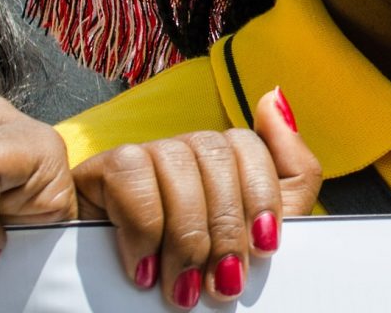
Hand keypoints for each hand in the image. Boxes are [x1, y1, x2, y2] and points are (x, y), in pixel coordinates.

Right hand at [71, 88, 321, 308]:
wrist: (133, 312)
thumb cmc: (201, 281)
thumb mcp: (259, 237)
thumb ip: (291, 172)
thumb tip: (274, 98)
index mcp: (221, 165)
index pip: (248, 144)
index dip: (262, 194)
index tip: (264, 247)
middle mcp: (182, 153)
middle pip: (216, 152)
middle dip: (226, 226)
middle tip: (223, 282)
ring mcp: (142, 158)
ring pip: (177, 160)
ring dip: (186, 235)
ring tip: (184, 287)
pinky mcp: (99, 171)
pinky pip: (131, 171)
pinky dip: (144, 226)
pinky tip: (146, 267)